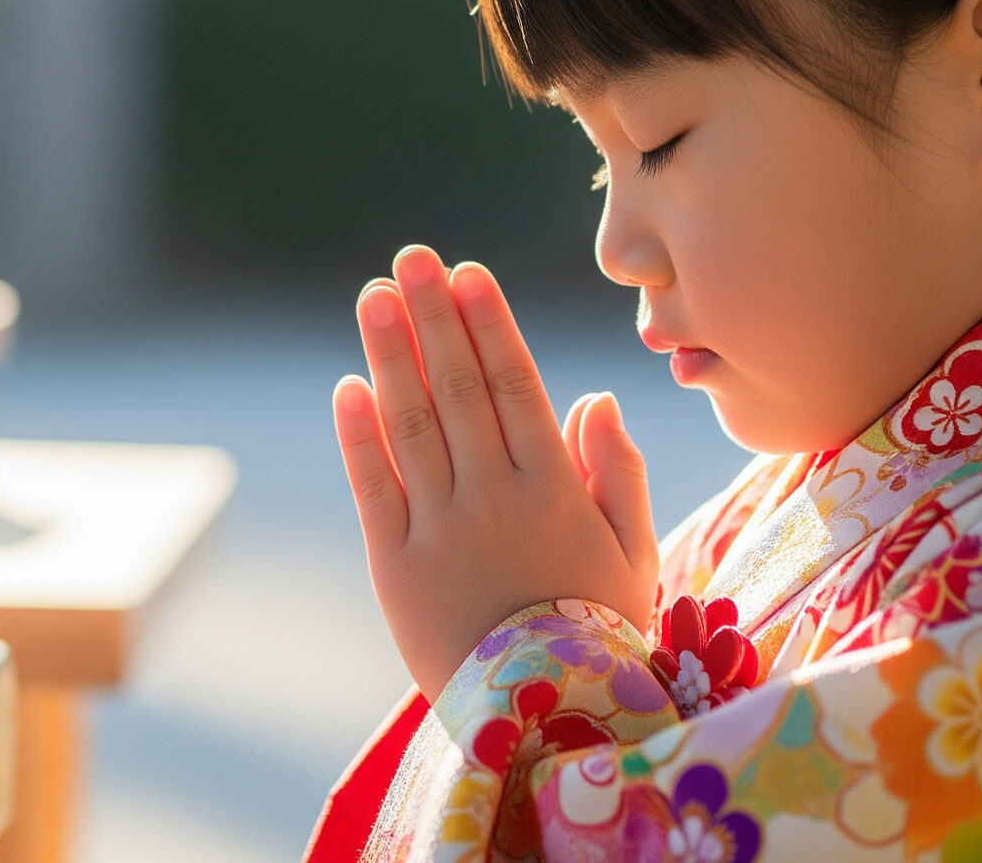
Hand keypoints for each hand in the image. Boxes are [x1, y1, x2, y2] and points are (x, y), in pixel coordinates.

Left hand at [333, 245, 659, 702]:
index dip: (488, 323)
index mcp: (556, 490)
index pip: (515, 385)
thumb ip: (618, 473)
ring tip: (375, 296)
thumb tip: (593, 396)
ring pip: (412, 426)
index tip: (468, 271)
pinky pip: (375, 489)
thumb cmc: (598, 631)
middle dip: (433, 316)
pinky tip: (348, 386)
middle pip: (457, 389)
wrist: (547, 724)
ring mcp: (441, 532)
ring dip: (390, 355)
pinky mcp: (396, 567)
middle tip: (412, 257)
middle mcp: (494, 499)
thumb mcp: (634, 554)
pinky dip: (359, 436)